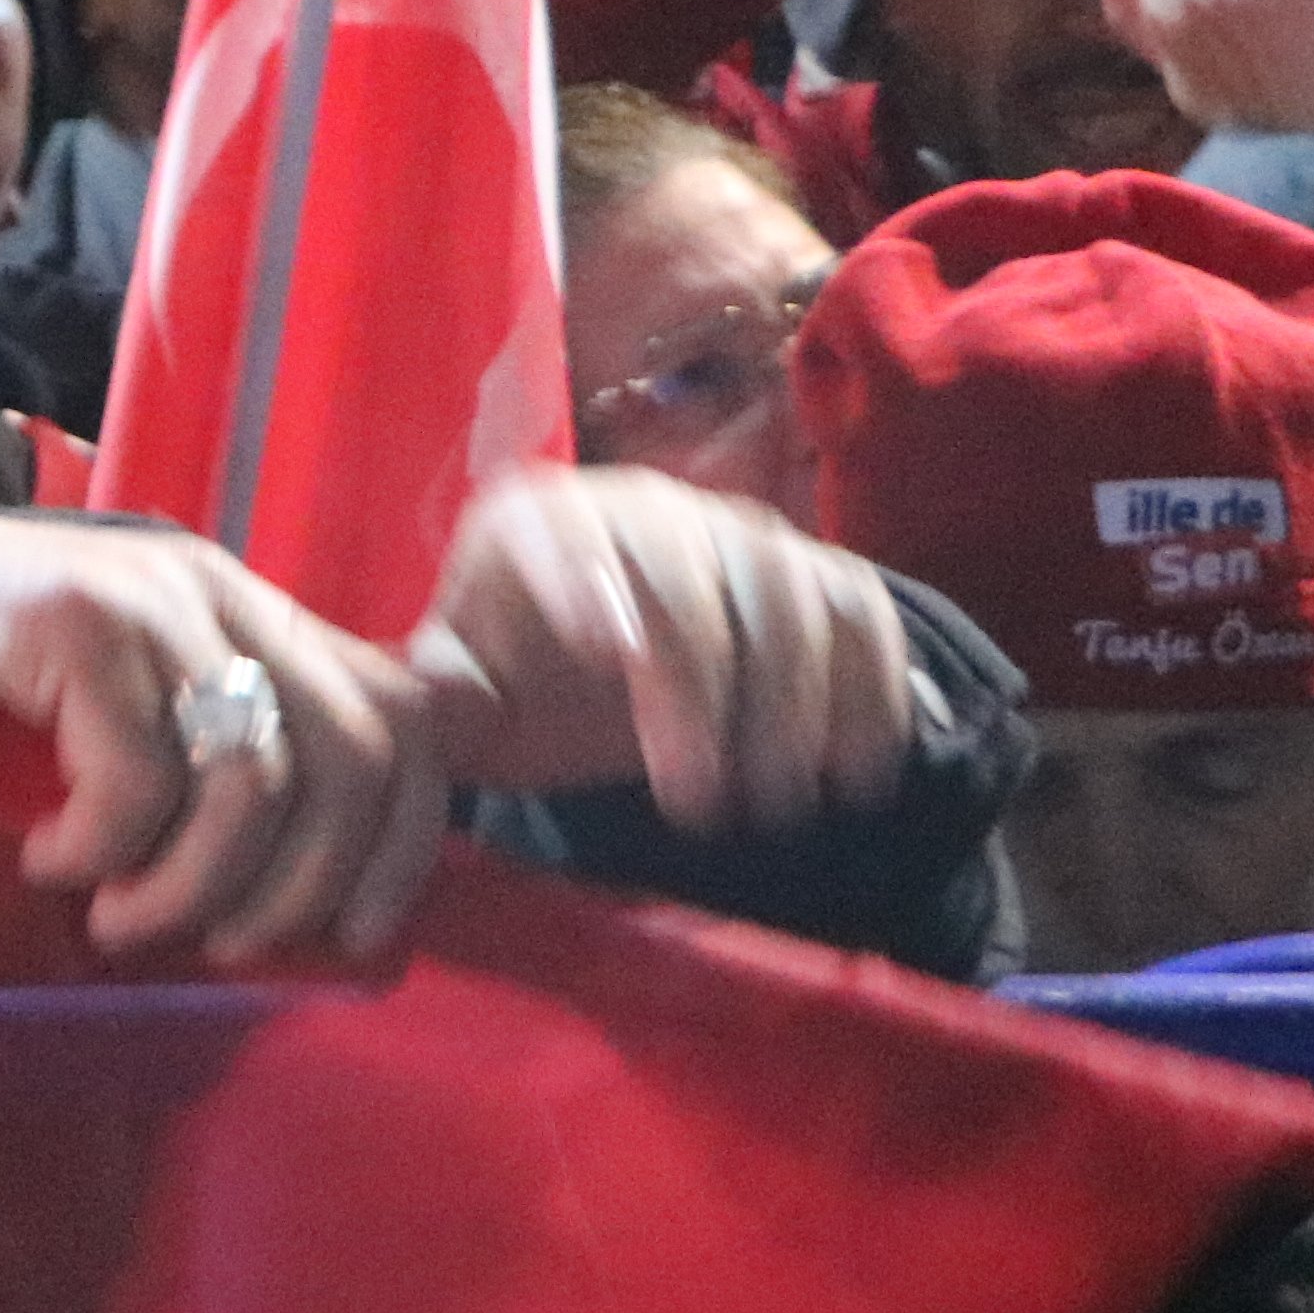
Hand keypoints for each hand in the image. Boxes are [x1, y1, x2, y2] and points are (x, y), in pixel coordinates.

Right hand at [0, 495, 446, 962]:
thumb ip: (217, 761)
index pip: (406, 721)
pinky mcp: (76, 621)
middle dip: (296, 886)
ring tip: (117, 916)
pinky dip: (100, 849)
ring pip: (250, 785)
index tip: (349, 935)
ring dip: (189, 887)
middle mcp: (225, 594)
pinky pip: (136, 779)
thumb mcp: (128, 708)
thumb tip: (307, 905)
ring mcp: (153, 599)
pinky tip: (46, 856)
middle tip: (215, 944)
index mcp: (258, 614)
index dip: (403, 844)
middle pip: (351, 762)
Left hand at [403, 463, 919, 839]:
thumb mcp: (462, 695)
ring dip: (791, 705)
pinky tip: (856, 775)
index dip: (591, 583)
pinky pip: (859, 613)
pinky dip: (869, 688)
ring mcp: (736, 532)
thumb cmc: (516, 683)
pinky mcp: (812, 574)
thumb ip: (444, 691)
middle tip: (694, 800)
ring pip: (785, 592)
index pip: (566, 536)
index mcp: (539, 517)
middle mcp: (643, 506)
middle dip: (698, 691)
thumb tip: (449, 688)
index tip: (614, 657)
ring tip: (774, 806)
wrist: (587, 675)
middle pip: (687, 576)